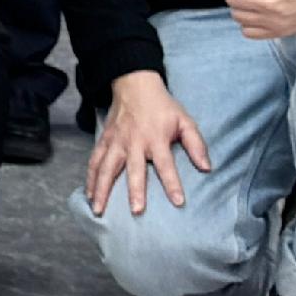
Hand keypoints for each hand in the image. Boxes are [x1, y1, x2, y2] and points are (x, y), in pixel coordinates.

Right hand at [84, 70, 211, 217]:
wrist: (134, 84)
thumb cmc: (162, 106)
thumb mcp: (184, 120)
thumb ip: (196, 144)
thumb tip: (207, 168)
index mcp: (156, 138)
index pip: (166, 164)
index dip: (172, 183)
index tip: (178, 202)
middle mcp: (134, 142)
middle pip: (134, 169)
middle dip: (135, 191)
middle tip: (136, 211)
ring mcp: (116, 142)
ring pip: (106, 168)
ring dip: (102, 189)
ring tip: (98, 209)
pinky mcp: (104, 140)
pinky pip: (94, 161)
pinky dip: (90, 178)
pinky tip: (89, 193)